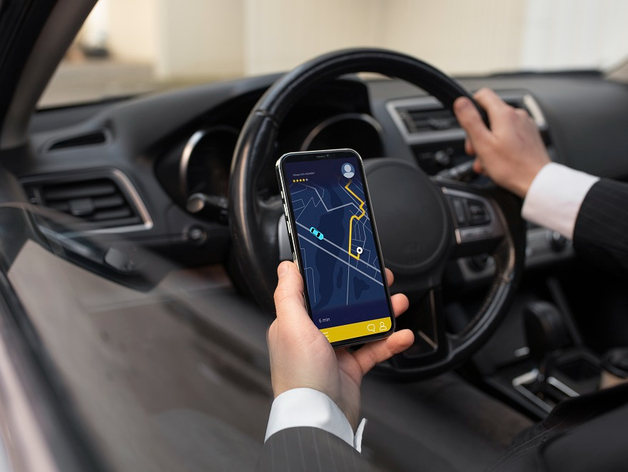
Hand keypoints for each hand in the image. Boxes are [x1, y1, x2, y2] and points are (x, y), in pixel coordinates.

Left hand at [268, 261, 413, 428]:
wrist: (320, 416)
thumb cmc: (300, 375)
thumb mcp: (291, 326)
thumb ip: (289, 294)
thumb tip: (286, 266)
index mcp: (295, 322)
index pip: (314, 291)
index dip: (332, 277)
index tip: (348, 264)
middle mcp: (312, 335)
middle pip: (341, 306)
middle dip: (364, 293)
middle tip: (381, 281)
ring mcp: (332, 352)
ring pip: (360, 324)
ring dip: (381, 313)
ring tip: (398, 302)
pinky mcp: (349, 368)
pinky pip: (373, 349)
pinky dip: (389, 341)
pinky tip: (402, 335)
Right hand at [453, 88, 550, 197]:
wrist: (537, 182)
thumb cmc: (512, 167)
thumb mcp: (483, 144)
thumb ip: (470, 120)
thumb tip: (460, 101)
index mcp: (504, 114)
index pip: (483, 95)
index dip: (471, 106)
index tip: (467, 123)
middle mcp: (517, 115)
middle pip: (489, 114)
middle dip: (478, 132)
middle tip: (475, 151)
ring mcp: (525, 125)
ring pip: (498, 127)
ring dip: (488, 142)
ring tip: (486, 161)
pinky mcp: (530, 136)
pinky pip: (509, 135)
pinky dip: (500, 145)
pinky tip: (498, 161)